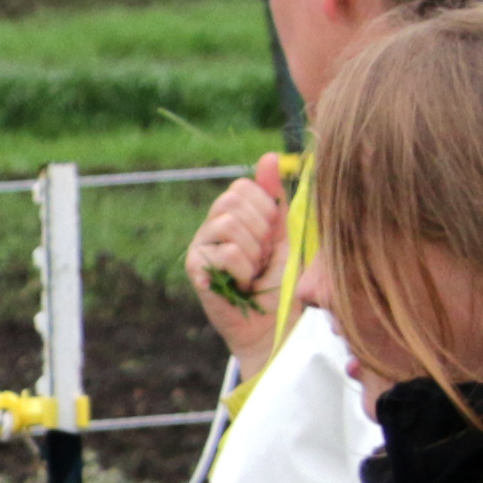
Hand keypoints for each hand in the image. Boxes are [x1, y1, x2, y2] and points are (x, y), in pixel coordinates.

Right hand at [183, 153, 286, 372]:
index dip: (265, 210)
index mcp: (234, 216)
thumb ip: (276, 197)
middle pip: (232, 202)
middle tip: (263, 257)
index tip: (273, 237)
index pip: (242, 188)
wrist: (275, 328)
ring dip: (253, 253)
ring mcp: (200, 247)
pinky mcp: (195, 270)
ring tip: (253, 272)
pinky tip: (242, 284)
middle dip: (260, 231)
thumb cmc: (282, 284)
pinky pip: (224, 253)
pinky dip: (243, 270)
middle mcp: (211, 227)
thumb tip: (269, 155)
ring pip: (229, 225)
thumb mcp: (286, 235)